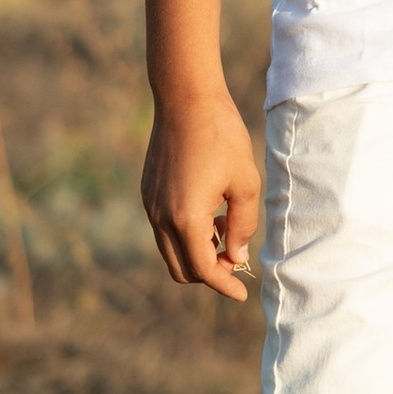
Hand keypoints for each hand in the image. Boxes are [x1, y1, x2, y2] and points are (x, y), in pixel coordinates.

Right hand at [142, 88, 262, 299]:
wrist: (186, 99)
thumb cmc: (221, 137)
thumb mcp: (245, 182)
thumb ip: (243, 226)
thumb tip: (237, 257)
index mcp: (185, 219)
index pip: (204, 270)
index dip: (225, 286)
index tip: (243, 294)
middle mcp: (160, 218)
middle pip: (182, 269)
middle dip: (211, 272)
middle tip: (237, 257)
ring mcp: (150, 205)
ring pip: (171, 251)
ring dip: (198, 252)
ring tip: (226, 226)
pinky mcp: (147, 193)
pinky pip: (164, 229)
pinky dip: (186, 234)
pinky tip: (211, 211)